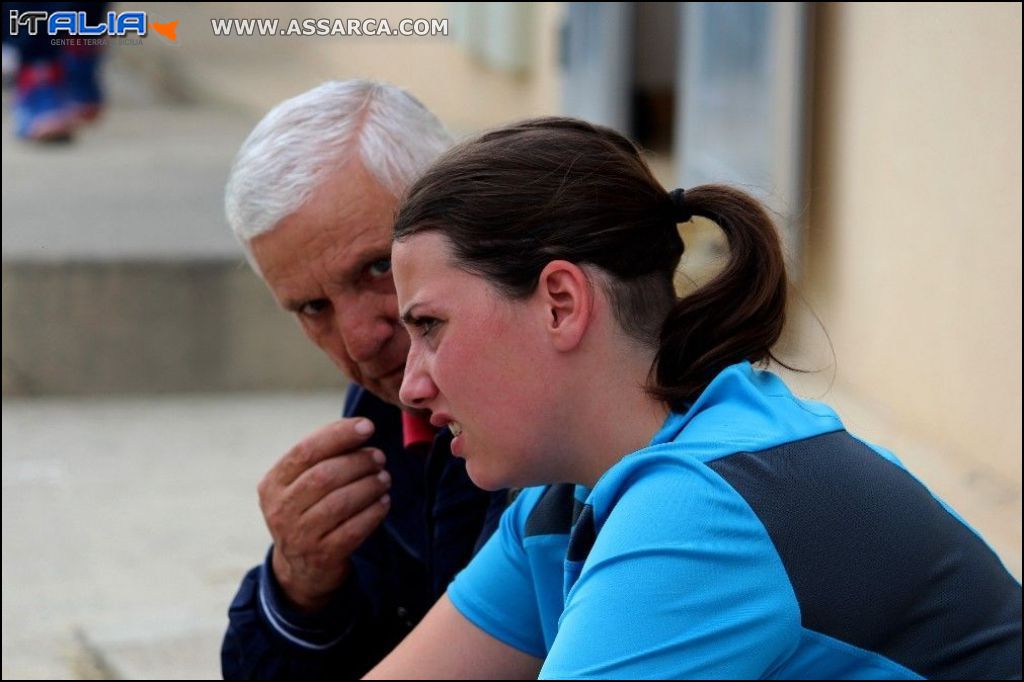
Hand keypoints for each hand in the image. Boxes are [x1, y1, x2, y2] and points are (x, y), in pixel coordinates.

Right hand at [258, 418, 391, 612]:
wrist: (300, 568)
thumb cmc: (307, 511)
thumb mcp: (300, 485)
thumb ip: (322, 457)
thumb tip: (361, 428)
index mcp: (272, 483)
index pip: (305, 450)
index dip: (339, 435)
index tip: (367, 426)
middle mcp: (280, 509)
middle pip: (324, 476)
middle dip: (358, 461)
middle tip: (379, 457)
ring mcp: (299, 536)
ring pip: (340, 502)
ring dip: (369, 485)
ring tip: (384, 478)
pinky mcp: (322, 556)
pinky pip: (353, 529)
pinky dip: (373, 512)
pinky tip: (383, 502)